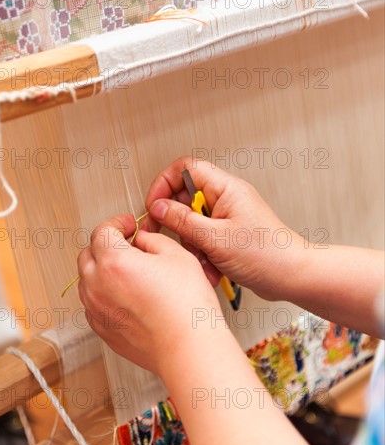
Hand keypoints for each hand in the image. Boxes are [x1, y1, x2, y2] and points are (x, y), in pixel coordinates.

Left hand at [77, 214, 221, 374]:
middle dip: (106, 244)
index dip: (117, 223)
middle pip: (88, 254)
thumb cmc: (185, 305)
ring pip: (87, 280)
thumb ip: (153, 239)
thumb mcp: (176, 255)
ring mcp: (98, 310)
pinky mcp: (104, 330)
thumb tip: (143, 240)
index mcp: (113, 262)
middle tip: (127, 243)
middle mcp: (98, 286)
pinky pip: (94, 304)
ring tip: (128, 270)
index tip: (127, 225)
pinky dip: (104, 293)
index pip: (102, 231)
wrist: (188, 346)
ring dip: (101, 269)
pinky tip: (127, 294)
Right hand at [146, 157, 304, 301]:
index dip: (165, 183)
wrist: (291, 276)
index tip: (154, 205)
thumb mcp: (216, 238)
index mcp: (225, 188)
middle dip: (176, 222)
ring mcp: (226, 216)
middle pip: (185, 198)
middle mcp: (225, 198)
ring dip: (191, 244)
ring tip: (201, 260)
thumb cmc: (267, 254)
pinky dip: (202, 254)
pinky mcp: (227, 234)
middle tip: (166, 237)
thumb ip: (183, 220)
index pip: (186, 168)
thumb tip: (158, 207)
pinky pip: (203, 238)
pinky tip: (210, 268)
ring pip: (191, 222)